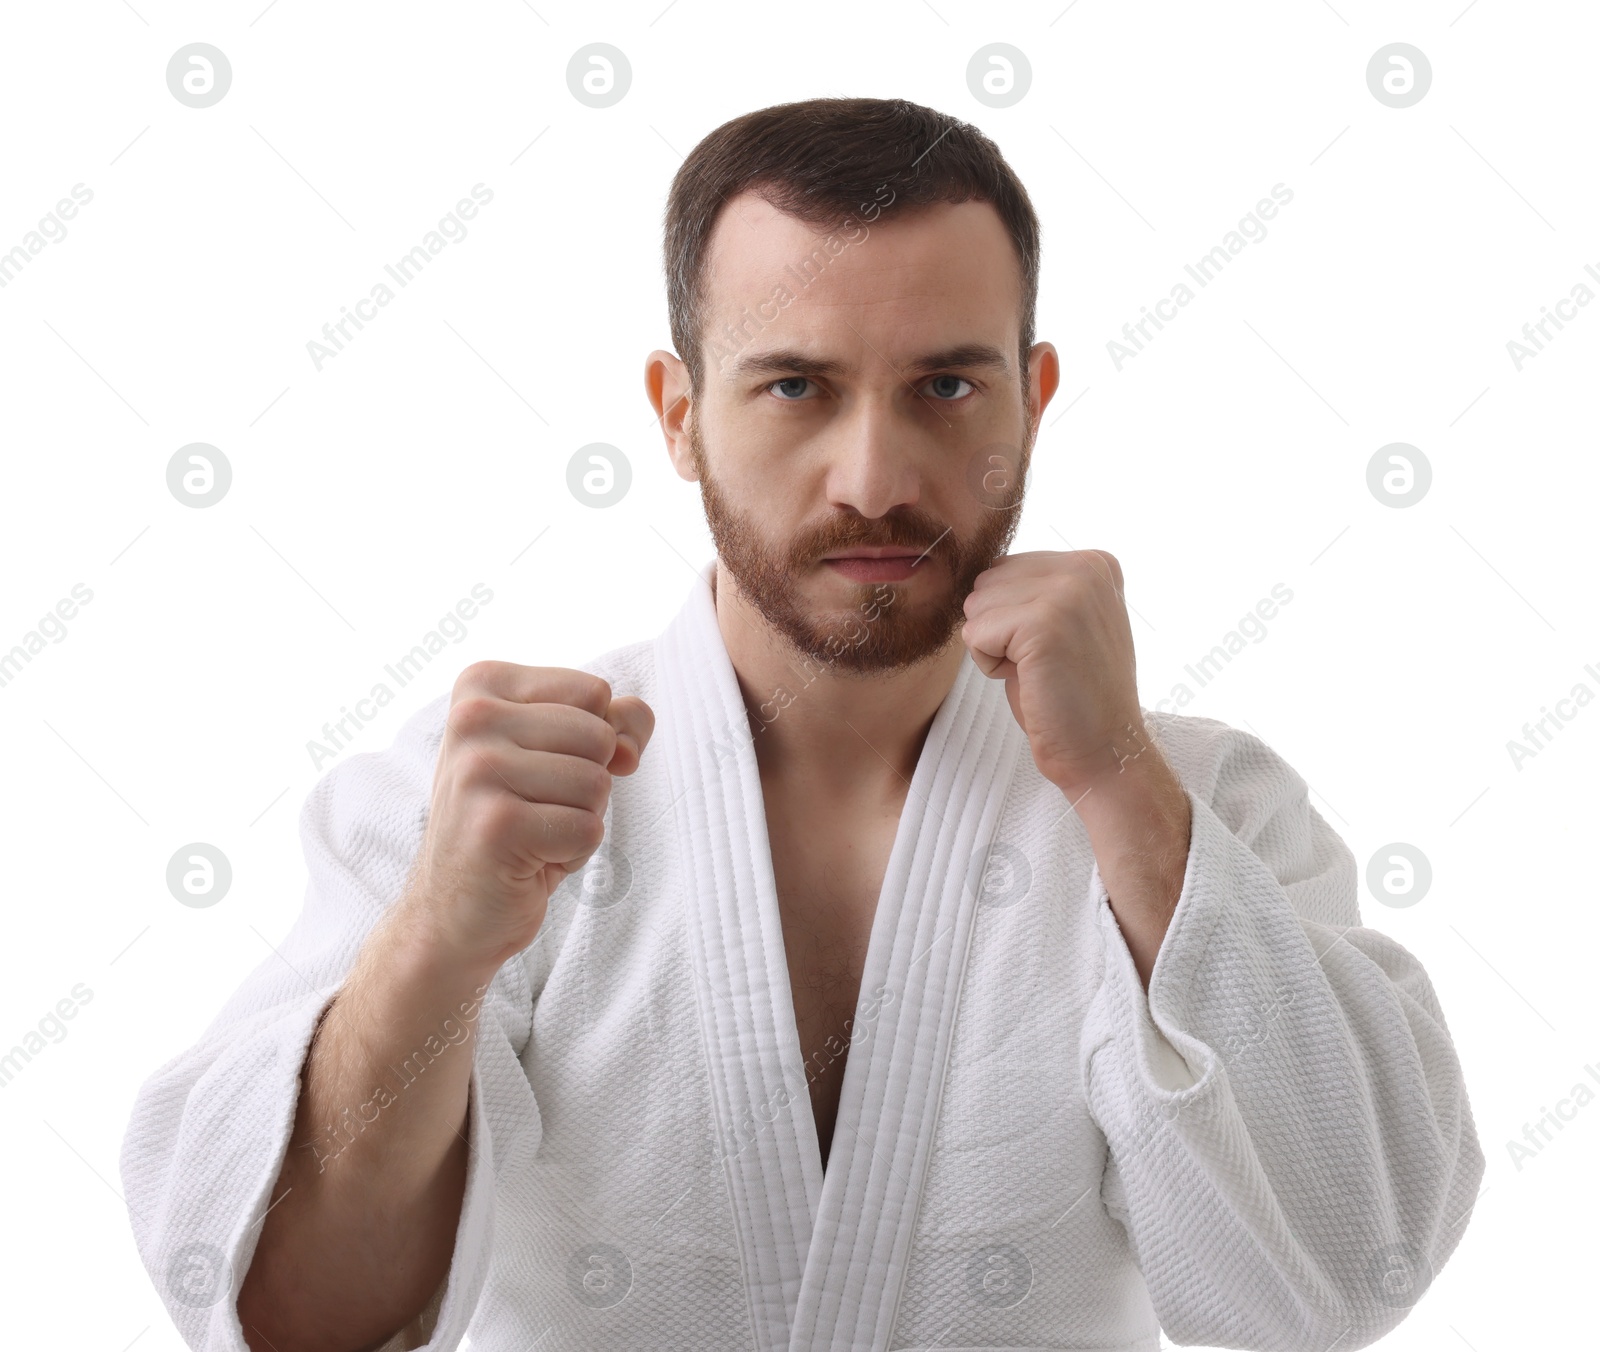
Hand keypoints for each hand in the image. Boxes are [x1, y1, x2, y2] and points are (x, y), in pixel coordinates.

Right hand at [401, 661, 654, 970]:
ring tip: (532, 834)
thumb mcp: (561, 756)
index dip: (591, 740)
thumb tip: (633, 735)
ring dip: (580, 819)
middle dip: (588, 782)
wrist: (452, 910)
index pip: (594, 691)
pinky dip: (573, 853)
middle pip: (600, 736)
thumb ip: (613, 723)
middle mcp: (472, 717)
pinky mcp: (496, 824)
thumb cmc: (513, 823)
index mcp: (482, 685)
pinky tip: (529, 860)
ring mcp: (478, 770)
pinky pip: (588, 829)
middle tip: (535, 809)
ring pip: (597, 782)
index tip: (540, 769)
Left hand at [960, 550, 1148, 795]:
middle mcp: (1086, 568)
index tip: (1055, 649)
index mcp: (1094, 563)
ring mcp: (1068, 591)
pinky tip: (1029, 681)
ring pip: (976, 605)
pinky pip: (974, 632)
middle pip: (987, 581)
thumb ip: (1038, 589)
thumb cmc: (1073, 694)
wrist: (1105, 749)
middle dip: (999, 628)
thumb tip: (980, 573)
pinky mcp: (1043, 623)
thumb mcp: (1065, 622)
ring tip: (1039, 671)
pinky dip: (989, 665)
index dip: (1014, 617)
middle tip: (1044, 664)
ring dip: (994, 647)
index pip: (1007, 568)